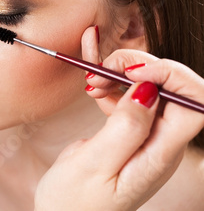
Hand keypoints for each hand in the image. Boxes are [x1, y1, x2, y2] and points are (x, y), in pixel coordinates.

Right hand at [34, 27, 203, 209]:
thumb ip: (124, 128)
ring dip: (122, 74)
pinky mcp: (128, 135)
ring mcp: (145, 139)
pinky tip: (93, 87)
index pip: (194, 103)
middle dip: (139, 68)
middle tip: (100, 71)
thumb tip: (149, 90)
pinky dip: (112, 86)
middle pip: (171, 89)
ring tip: (91, 78)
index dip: (170, 76)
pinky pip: (129, 100)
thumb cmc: (74, 202)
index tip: (130, 72)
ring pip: (148, 90)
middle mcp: (160, 144)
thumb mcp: (94, 165)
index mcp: (160, 155)